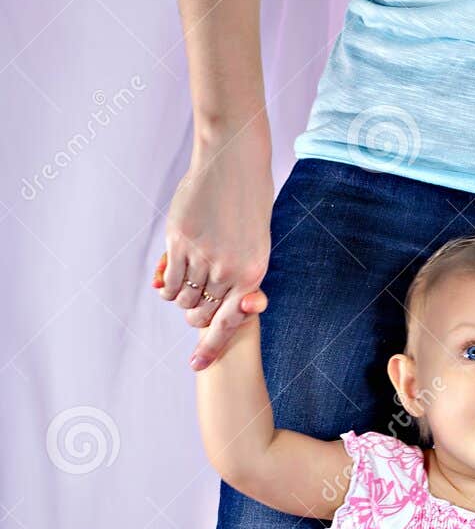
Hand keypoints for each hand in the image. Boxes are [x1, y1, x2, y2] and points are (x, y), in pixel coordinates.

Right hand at [153, 127, 274, 367]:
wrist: (234, 164)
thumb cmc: (245, 208)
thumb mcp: (254, 247)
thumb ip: (236, 281)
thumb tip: (209, 311)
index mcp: (253, 274)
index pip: (229, 323)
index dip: (212, 347)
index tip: (196, 365)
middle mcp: (229, 270)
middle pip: (201, 314)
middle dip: (194, 315)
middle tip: (194, 302)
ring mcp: (203, 255)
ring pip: (182, 299)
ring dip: (179, 298)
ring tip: (183, 284)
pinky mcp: (180, 241)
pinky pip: (169, 280)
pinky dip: (166, 285)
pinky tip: (168, 277)